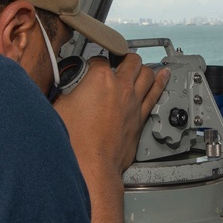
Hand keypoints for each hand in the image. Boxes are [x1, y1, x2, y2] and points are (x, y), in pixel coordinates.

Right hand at [53, 54, 169, 177]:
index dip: (94, 60)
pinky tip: (164, 75)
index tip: (90, 65)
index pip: (99, 59)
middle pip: (130, 60)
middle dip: (124, 57)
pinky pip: (155, 94)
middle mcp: (120, 87)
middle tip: (119, 59)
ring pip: (147, 74)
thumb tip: (64, 91)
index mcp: (98, 79)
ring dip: (143, 67)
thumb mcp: (58, 108)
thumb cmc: (76, 142)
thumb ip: (64, 94)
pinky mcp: (140, 118)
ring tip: (141, 64)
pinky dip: (160, 82)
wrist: (92, 166)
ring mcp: (133, 102)